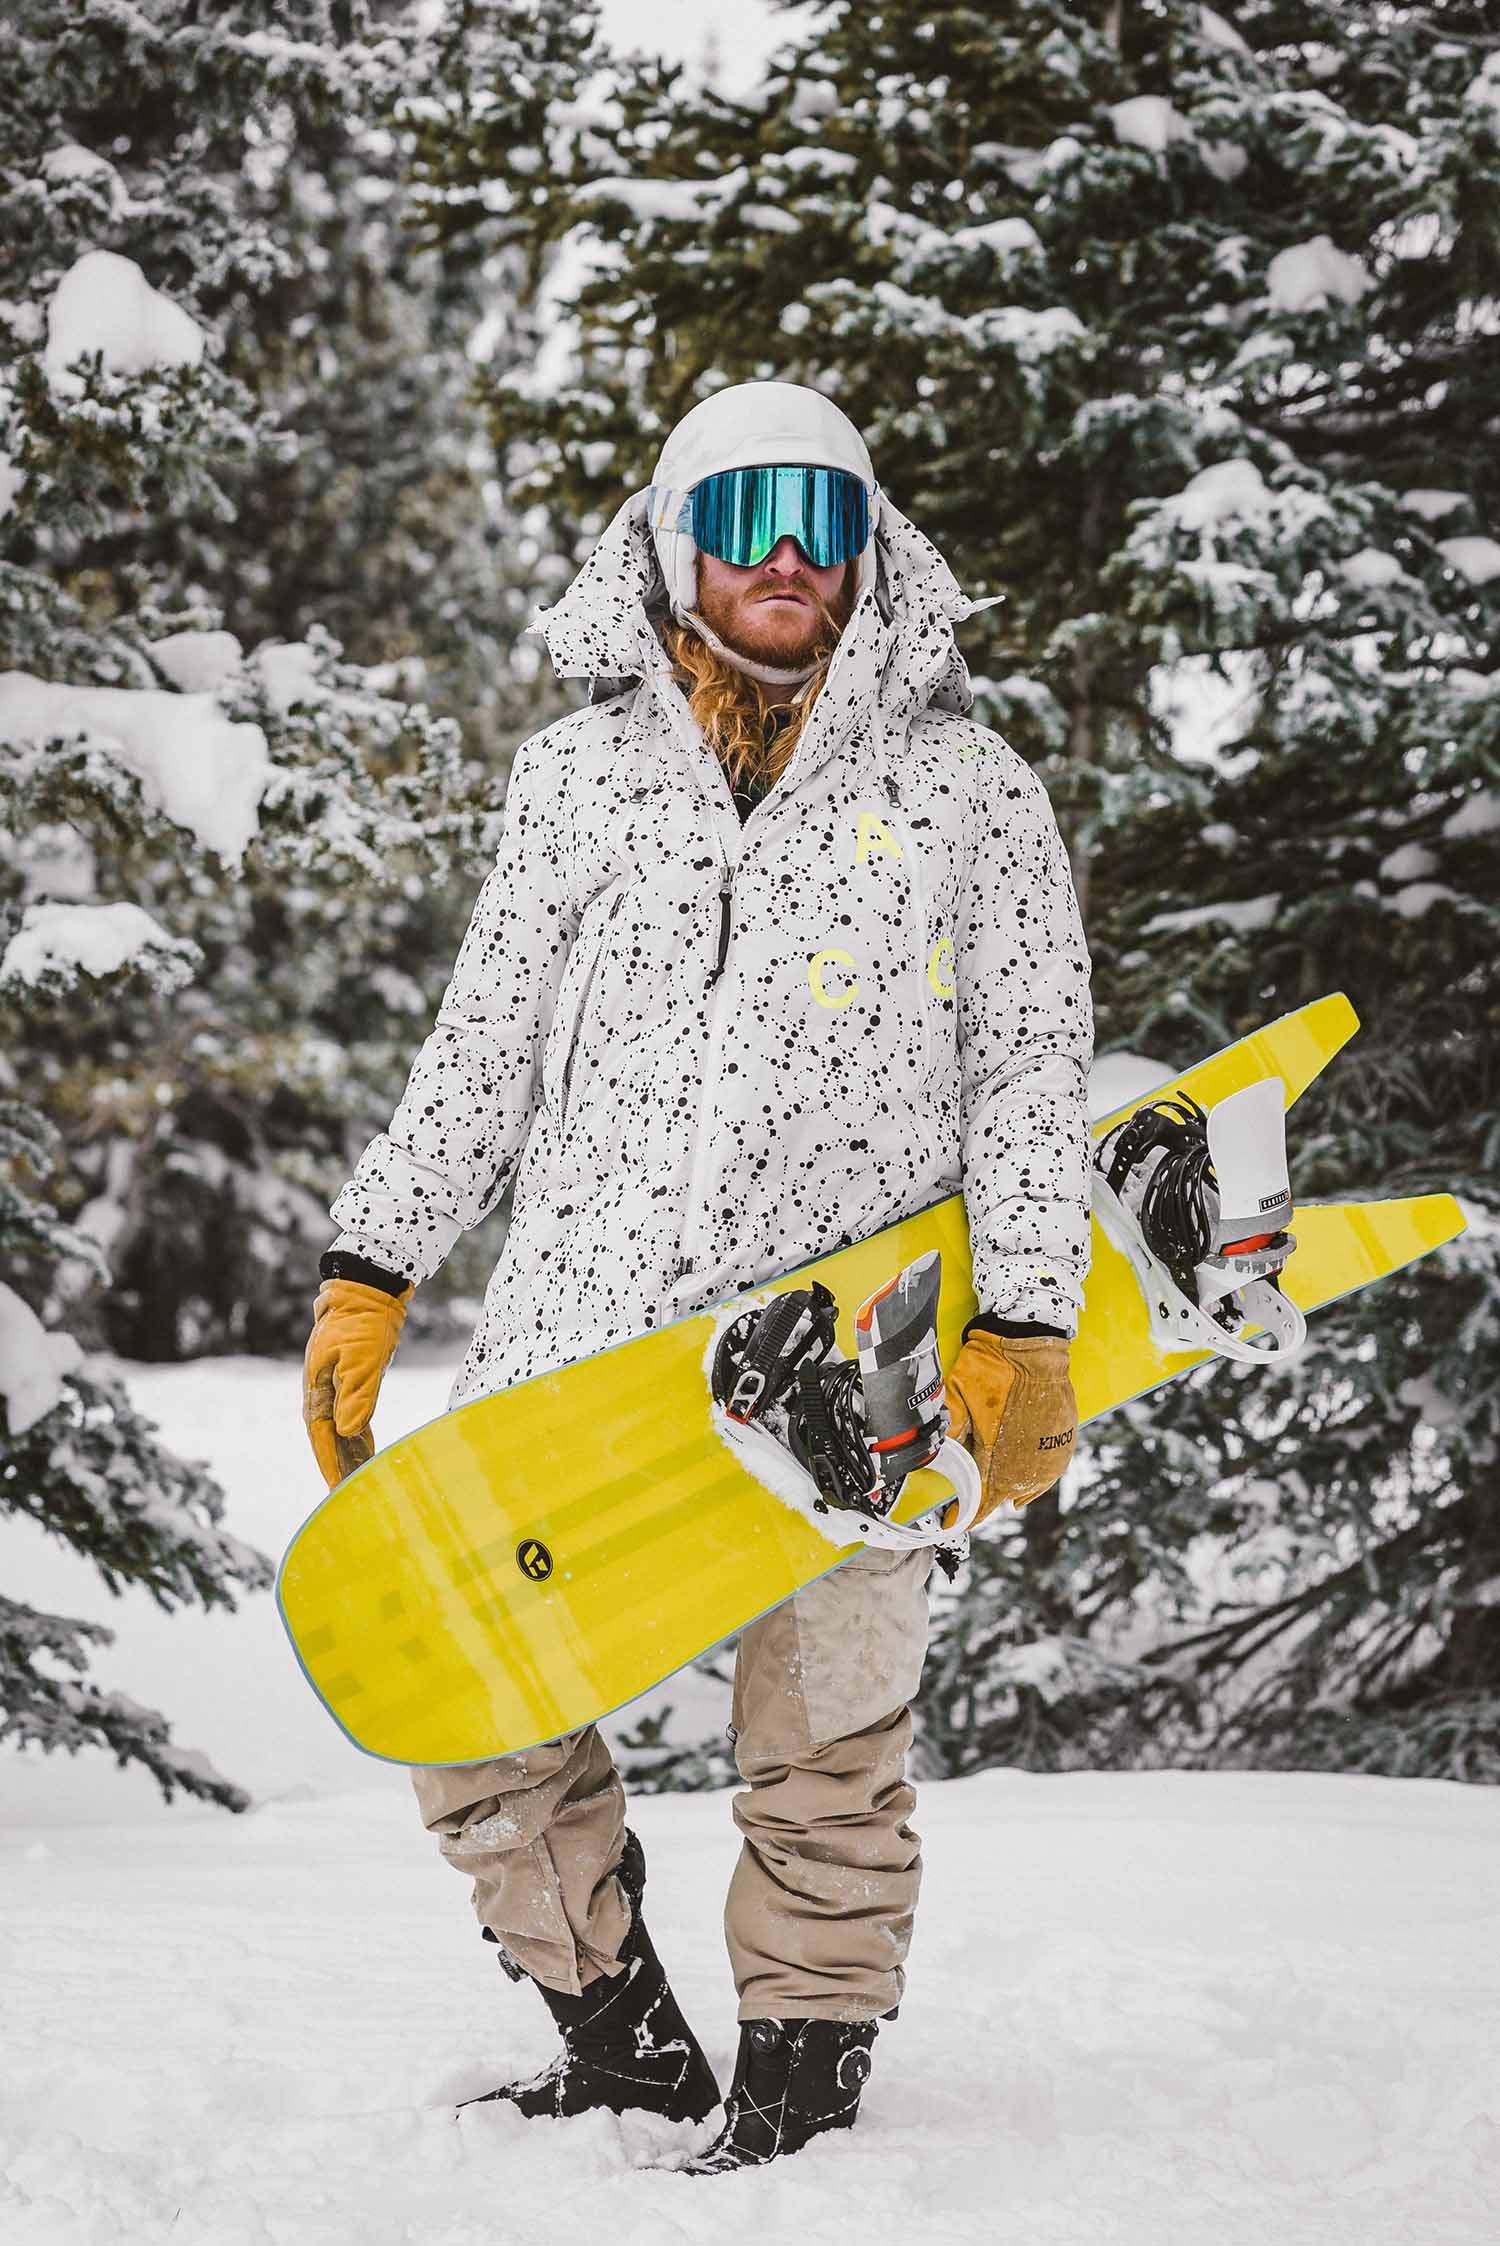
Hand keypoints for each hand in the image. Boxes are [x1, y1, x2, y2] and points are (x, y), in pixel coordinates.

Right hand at [302, 1276, 414, 1488]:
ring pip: (340, 1431)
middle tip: (350, 1497)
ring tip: (360, 1484)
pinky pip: (352, 1418)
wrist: (366, 1292)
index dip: (330, 1463)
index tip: (338, 1490)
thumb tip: (347, 1431)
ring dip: (348, 1456)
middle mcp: (321, 1393)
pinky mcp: (350, 1382)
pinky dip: (359, 1438)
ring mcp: (334, 1388)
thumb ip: (355, 1395)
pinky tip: (367, 1454)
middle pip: (328, 1439)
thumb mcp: (361, 1359)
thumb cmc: (362, 1324)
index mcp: (317, 1389)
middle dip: (338, 1467)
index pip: (321, 1436)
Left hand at [941, 1331, 1076, 1527]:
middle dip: (984, 1500)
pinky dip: (1033, 1484)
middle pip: (1003, 1496)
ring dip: (1009, 1492)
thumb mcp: (957, 1392)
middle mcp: (1025, 1461)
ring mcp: (1048, 1453)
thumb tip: (932, 1455)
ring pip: (1026, 1488)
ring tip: (993, 1498)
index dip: (965, 1514)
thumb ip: (948, 1426)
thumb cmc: (992, 1366)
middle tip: (968, 1503)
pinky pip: (1048, 1475)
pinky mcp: (1064, 1442)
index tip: (952, 1520)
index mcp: (996, 1454)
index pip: (979, 1499)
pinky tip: (1024, 1493)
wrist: (1032, 1342)